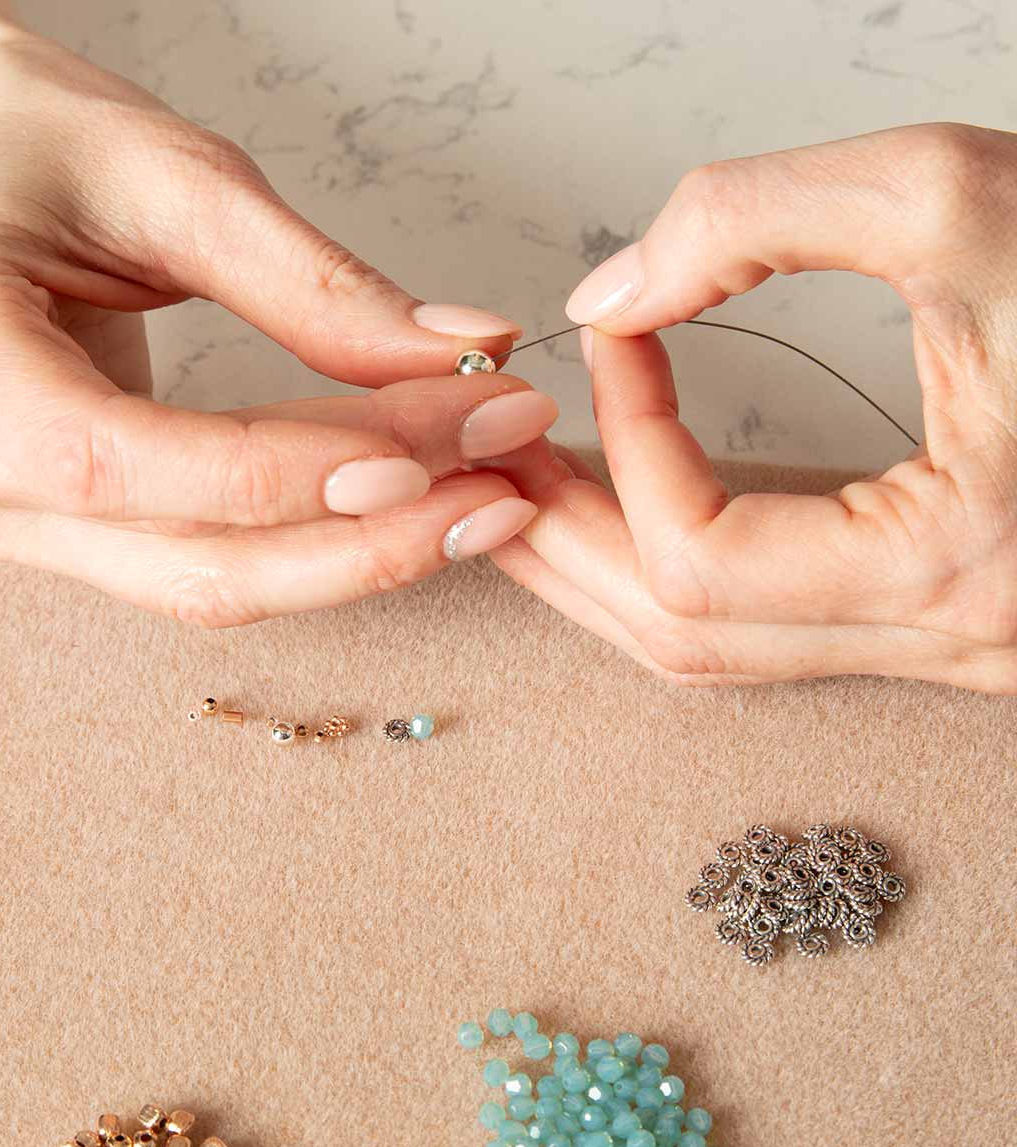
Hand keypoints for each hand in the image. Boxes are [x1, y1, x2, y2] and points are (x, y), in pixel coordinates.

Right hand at [0, 24, 554, 621]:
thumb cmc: (39, 142)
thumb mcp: (179, 178)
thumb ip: (316, 286)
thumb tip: (466, 352)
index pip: (117, 456)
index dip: (281, 474)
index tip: (428, 455)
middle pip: (183, 555)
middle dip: (360, 534)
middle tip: (500, 487)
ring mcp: (1, 514)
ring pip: (204, 583)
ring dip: (354, 555)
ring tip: (480, 503)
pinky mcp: (62, 530)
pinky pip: (204, 565)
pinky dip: (315, 544)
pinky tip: (409, 509)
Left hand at [494, 123, 1016, 690]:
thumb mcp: (959, 192)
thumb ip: (755, 215)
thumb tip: (609, 292)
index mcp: (960, 565)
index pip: (698, 556)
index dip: (625, 443)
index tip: (613, 336)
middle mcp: (949, 637)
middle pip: (679, 634)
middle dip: (568, 540)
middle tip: (491, 455)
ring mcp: (947, 644)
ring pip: (716, 649)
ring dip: (608, 563)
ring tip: (539, 476)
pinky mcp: (942, 616)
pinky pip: (769, 624)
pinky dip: (681, 562)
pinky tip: (636, 495)